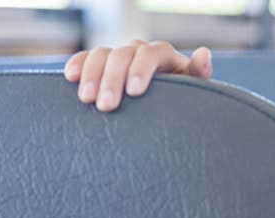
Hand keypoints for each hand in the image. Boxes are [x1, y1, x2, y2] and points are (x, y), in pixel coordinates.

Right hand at [64, 40, 212, 111]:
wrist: (164, 109)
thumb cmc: (182, 100)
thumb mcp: (193, 90)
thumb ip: (198, 73)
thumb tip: (203, 53)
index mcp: (162, 55)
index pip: (151, 54)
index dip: (141, 70)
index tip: (134, 92)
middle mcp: (138, 50)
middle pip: (122, 55)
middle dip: (112, 80)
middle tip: (107, 106)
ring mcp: (118, 56)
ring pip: (101, 54)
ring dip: (92, 75)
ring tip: (87, 99)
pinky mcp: (100, 64)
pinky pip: (86, 58)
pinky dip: (77, 65)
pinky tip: (71, 78)